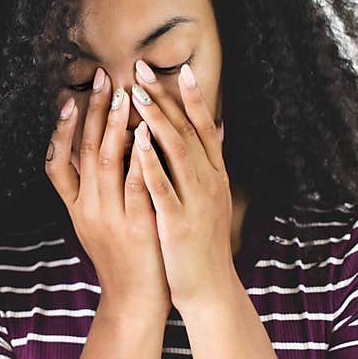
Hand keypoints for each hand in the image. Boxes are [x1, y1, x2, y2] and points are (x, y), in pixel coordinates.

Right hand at [45, 68, 171, 317]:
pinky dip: (139, 156)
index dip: (61, 130)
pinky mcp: (136, 223)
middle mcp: (87, 209)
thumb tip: (90, 154)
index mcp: (75, 208)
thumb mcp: (95, 224)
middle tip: (103, 78)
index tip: (71, 99)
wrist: (134, 300)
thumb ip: (90, 191)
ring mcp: (110, 216)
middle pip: (84, 152)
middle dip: (93, 112)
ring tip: (123, 95)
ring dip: (114, 125)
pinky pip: (135, 183)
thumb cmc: (121, 257)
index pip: (56, 162)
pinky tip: (145, 133)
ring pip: (106, 162)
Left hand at [128, 60, 232, 310]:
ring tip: (137, 95)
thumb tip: (220, 127)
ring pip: (178, 152)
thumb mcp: (214, 198)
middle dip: (166, 98)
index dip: (193, 97)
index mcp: (216, 176)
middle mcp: (210, 183)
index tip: (181, 68)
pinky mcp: (177, 222)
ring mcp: (196, 202)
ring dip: (158, 121)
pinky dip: (151, 162)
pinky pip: (163, 187)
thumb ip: (213, 162)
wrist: (210, 289)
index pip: (206, 128)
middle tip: (142, 68)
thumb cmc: (205, 243)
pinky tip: (136, 142)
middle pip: (189, 131)